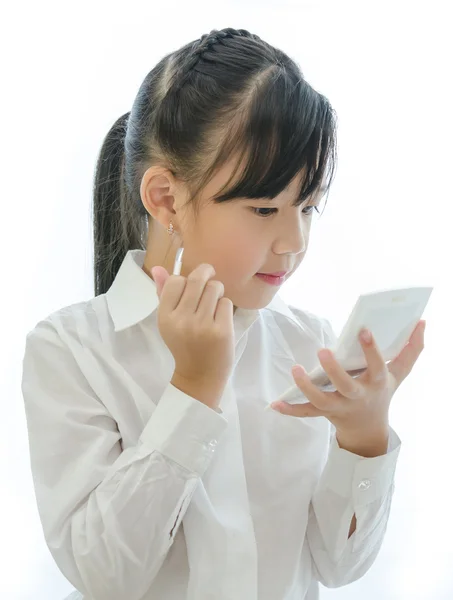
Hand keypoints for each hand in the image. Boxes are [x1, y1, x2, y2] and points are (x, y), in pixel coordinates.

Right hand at [152, 263, 234, 408]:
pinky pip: (226, 303)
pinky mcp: (221, 331)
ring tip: (213, 305)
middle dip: (207, 274)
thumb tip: (157, 268)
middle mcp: (182, 320)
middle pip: (198, 279)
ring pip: (215, 288)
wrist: (200, 376)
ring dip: (217, 292)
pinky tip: (220, 320)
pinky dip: (225, 308)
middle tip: (209, 279)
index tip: (192, 285)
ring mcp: (203, 325)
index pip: (176, 281)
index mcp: (165, 317)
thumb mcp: (169, 321)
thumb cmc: (185, 345)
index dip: (186, 279)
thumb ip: (164, 293)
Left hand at [271, 321, 425, 439]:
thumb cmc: (382, 392)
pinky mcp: (323, 413)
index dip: (371, 350)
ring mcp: (339, 407)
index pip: (376, 367)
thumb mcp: (400, 374)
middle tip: (323, 350)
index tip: (363, 330)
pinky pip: (306, 413)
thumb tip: (421, 322)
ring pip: (321, 401)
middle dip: (334, 370)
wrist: (369, 429)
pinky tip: (275, 404)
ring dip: (307, 388)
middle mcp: (357, 397)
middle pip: (345, 386)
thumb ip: (412, 349)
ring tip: (296, 370)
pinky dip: (291, 410)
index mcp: (376, 384)